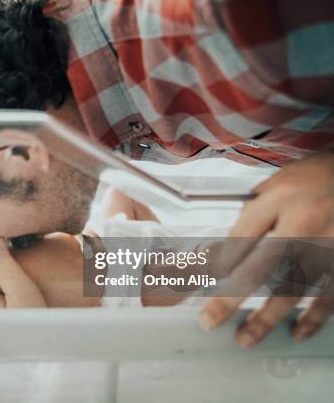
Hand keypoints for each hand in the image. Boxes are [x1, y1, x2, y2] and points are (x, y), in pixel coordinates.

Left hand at [199, 152, 333, 346]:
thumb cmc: (317, 177)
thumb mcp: (278, 183)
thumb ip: (253, 214)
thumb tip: (223, 247)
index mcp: (278, 198)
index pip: (238, 238)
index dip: (213, 266)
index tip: (194, 285)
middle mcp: (303, 219)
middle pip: (258, 267)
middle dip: (229, 299)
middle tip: (209, 320)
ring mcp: (330, 241)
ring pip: (292, 288)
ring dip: (267, 318)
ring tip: (246, 337)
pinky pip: (329, 295)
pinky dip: (313, 317)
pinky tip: (298, 330)